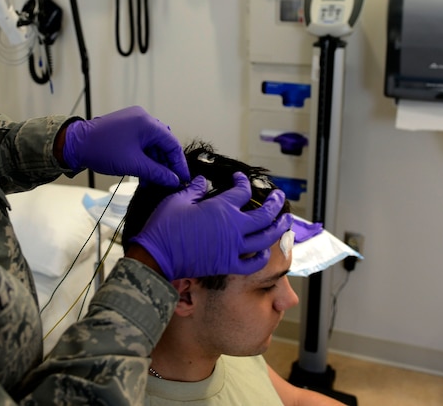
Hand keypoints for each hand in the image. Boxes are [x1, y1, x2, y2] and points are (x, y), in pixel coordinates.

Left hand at [62, 106, 188, 186]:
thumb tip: (174, 181)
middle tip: (170, 182)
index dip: (179, 164)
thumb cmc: (103, 151)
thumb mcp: (134, 164)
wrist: (75, 144)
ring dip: (155, 163)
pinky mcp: (126, 129)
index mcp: (147, 123)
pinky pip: (142, 144)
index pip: (172, 144)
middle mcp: (143, 119)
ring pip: (152, 145)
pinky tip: (145, 174)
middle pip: (163, 144)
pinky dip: (145, 158)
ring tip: (155, 181)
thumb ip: (157, 173)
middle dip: (166, 164)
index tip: (182, 179)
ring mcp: (134, 122)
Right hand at [131, 173, 288, 279]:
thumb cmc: (164, 226)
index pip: (242, 191)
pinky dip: (262, 257)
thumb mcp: (177, 200)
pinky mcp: (228, 264)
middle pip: (264, 214)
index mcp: (221, 208)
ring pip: (266, 238)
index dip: (243, 182)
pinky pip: (253, 263)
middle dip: (275, 203)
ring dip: (279, 227)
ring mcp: (233, 247)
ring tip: (284, 220)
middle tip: (280, 196)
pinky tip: (264, 251)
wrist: (157, 256)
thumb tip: (203, 181)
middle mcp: (233, 227)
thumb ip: (194, 189)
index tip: (239, 178)